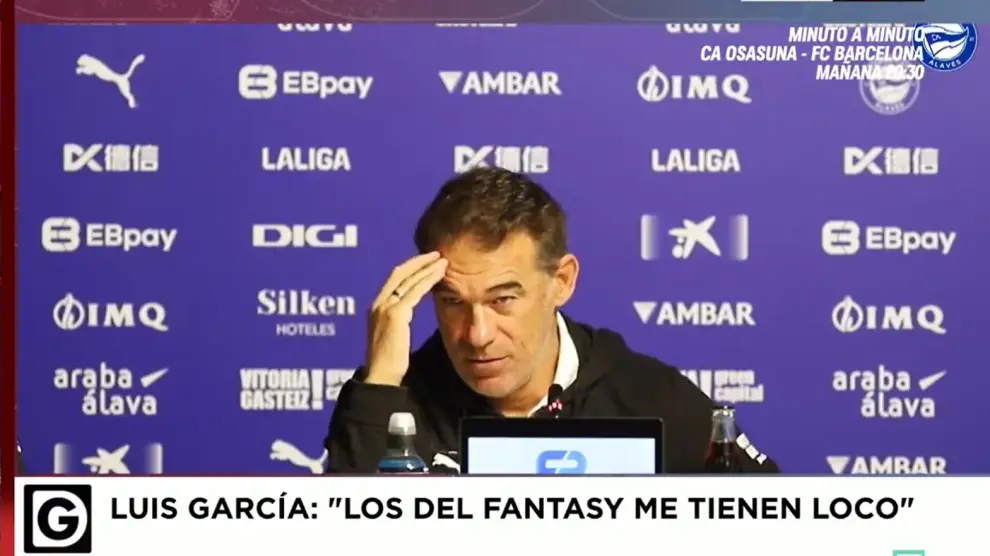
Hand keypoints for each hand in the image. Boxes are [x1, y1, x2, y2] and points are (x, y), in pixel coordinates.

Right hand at [364, 252, 447, 385]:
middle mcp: (378, 303)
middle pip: (399, 273)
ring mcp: (385, 307)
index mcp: (375, 307)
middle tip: (437, 255)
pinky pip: (415, 292)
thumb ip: (396, 321)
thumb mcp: (391, 335)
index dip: (410, 268)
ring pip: (408, 280)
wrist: (380, 377)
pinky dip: (428, 280)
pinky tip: (440, 275)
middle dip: (419, 262)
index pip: (393, 279)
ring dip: (427, 268)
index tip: (425, 262)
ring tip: (443, 261)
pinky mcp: (395, 315)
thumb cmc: (388, 363)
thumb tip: (406, 314)